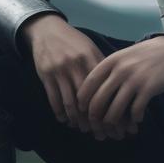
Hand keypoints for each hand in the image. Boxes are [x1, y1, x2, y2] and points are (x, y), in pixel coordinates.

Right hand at [19, 13, 104, 132]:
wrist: (47, 29)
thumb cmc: (73, 42)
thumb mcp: (90, 49)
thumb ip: (102, 66)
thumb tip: (118, 87)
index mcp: (91, 59)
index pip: (103, 89)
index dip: (110, 108)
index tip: (116, 123)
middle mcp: (76, 65)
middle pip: (88, 99)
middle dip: (95, 119)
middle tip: (100, 133)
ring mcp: (60, 71)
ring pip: (70, 103)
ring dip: (77, 120)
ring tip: (83, 128)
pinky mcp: (46, 75)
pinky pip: (54, 99)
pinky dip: (60, 112)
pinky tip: (65, 120)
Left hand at [76, 35, 163, 140]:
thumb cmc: (147, 56)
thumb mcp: (125, 57)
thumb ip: (109, 70)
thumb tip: (92, 92)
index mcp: (111, 61)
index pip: (88, 84)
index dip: (83, 101)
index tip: (84, 111)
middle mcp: (120, 70)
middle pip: (98, 100)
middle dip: (95, 118)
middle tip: (98, 126)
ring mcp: (135, 79)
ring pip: (115, 110)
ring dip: (114, 123)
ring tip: (117, 128)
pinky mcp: (149, 88)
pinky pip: (135, 111)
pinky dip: (134, 119)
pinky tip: (137, 120)